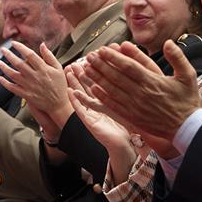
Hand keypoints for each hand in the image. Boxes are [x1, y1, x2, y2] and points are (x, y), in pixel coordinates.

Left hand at [0, 42, 71, 137]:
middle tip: (2, 49)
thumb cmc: (59, 85)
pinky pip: (12, 88)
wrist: (58, 104)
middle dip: (9, 55)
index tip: (14, 43)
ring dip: (4, 67)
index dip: (20, 47)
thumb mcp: (58, 68)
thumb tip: (42, 44)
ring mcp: (29, 86)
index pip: (29, 55)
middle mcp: (34, 76)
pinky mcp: (25, 95)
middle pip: (18, 63)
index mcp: (43, 69)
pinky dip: (5, 83)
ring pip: (13, 75)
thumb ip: (49, 56)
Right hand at [66, 69, 137, 183]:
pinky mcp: (90, 122)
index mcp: (111, 98)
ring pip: (84, 95)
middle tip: (77, 59)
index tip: (93, 56)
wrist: (127, 145)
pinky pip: (82, 110)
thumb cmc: (132, 125)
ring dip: (76, 83)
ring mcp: (94, 113)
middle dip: (84, 72)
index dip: (98, 68)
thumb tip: (132, 71)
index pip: (103, 79)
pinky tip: (70, 91)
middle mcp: (101, 104)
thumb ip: (131, 87)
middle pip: (91, 85)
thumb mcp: (132, 102)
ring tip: (69, 71)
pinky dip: (76, 101)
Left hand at [83, 40, 200, 156]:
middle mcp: (141, 94)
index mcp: (153, 81)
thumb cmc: (188, 101)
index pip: (128, 66)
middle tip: (89, 56)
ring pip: (112, 90)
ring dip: (97, 79)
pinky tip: (93, 89)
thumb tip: (169, 42)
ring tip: (86, 69)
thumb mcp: (189, 76)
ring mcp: (135, 107)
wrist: (187, 129)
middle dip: (101, 65)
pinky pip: (114, 106)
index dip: (113, 57)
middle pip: (116, 77)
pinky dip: (102, 97)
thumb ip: (178, 57)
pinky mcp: (133, 118)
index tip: (103, 49)